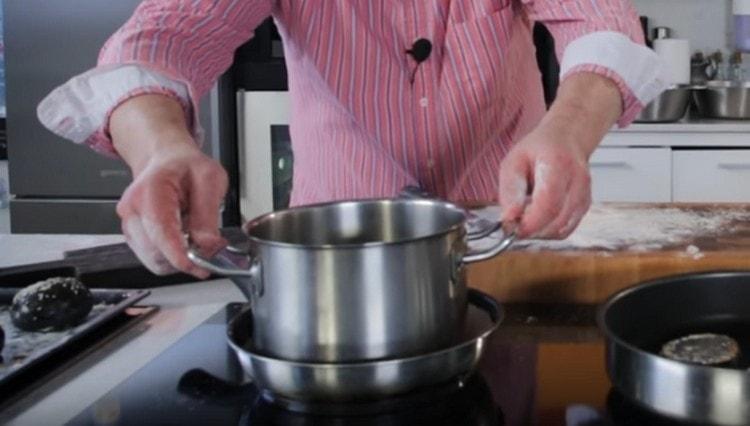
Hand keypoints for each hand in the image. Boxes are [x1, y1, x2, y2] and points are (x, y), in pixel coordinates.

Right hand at [116, 141, 227, 277]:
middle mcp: (132, 210)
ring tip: (193, 237)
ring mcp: (129, 224)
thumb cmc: (185, 166)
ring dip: (178, 258)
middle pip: (155, 253)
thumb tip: (208, 246)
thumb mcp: (210, 179)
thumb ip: (207, 214)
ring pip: (153, 260)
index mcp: (150, 191)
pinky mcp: (133, 235)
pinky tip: (182, 238)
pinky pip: (153, 257)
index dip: (180, 256)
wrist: (165, 159)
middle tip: (209, 248)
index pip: (161, 232)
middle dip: (184, 258)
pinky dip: (171, 256)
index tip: (200, 268)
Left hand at [498, 72, 622, 238]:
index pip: (548, 203)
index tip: (512, 228)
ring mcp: (584, 195)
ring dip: (540, 232)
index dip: (530, 222)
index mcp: (558, 164)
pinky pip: (566, 229)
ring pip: (562, 229)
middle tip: (514, 225)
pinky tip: (538, 219)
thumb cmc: (539, 149)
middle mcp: (577, 181)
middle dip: (532, 230)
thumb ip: (510, 191)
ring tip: (525, 219)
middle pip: (557, 220)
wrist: (566, 140)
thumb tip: (509, 218)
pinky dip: (549, 231)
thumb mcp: (513, 162)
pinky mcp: (584, 206)